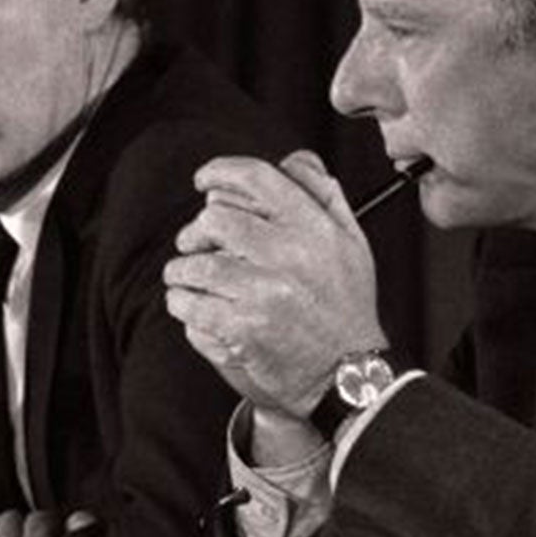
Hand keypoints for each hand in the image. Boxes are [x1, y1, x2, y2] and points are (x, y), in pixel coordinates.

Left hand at [163, 151, 383, 417]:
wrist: (346, 376)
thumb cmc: (346, 308)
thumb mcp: (351, 244)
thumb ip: (325, 196)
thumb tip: (295, 161)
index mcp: (314, 228)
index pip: (257, 178)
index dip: (220, 172)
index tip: (204, 181)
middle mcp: (289, 255)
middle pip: (214, 218)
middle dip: (195, 232)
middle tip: (193, 244)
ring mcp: (264, 293)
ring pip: (194, 264)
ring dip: (183, 272)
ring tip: (190, 282)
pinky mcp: (243, 328)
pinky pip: (190, 305)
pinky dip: (184, 306)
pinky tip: (195, 308)